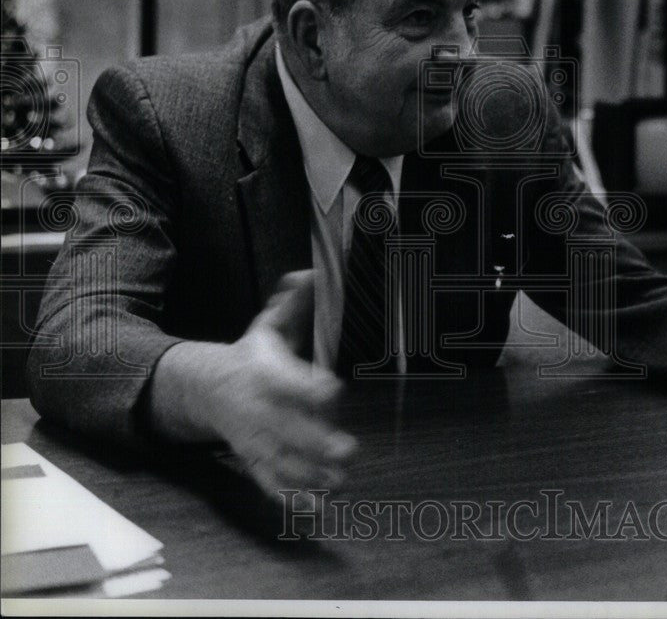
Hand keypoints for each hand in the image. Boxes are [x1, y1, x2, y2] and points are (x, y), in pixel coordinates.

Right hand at [153, 270, 356, 497]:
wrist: (206, 388)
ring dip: (310, 475)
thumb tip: (312, 272)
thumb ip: (294, 305)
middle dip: (316, 441)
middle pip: (287, 428)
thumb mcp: (269, 328)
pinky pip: (269, 482)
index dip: (311, 386)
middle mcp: (259, 410)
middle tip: (347, 450)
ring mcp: (255, 439)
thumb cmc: (251, 358)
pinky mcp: (254, 460)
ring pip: (281, 460)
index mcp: (265, 375)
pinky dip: (291, 497)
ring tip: (339, 483)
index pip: (289, 381)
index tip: (333, 390)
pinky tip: (315, 508)